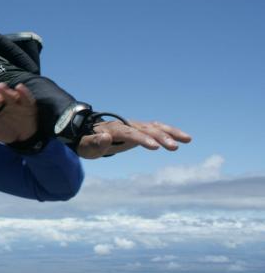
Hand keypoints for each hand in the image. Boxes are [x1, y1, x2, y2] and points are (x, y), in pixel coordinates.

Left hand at [0, 83, 37, 142]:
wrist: (22, 136)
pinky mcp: (27, 103)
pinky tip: (19, 88)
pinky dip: (23, 92)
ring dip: (4, 91)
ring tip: (0, 87)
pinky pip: (25, 96)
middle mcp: (1, 101)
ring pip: (8, 94)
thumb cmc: (3, 130)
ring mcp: (14, 101)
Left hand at [77, 119, 191, 158]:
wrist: (86, 132)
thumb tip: (104, 137)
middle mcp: (126, 125)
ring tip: (187, 139)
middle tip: (174, 147)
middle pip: (145, 129)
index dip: (142, 140)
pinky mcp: (138, 129)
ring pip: (154, 127)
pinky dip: (169, 131)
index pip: (130, 134)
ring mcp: (133, 126)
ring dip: (170, 132)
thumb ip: (94, 143)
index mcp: (113, 130)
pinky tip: (182, 138)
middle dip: (160, 137)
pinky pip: (155, 129)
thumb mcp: (86, 146)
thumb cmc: (85, 142)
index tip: (155, 147)